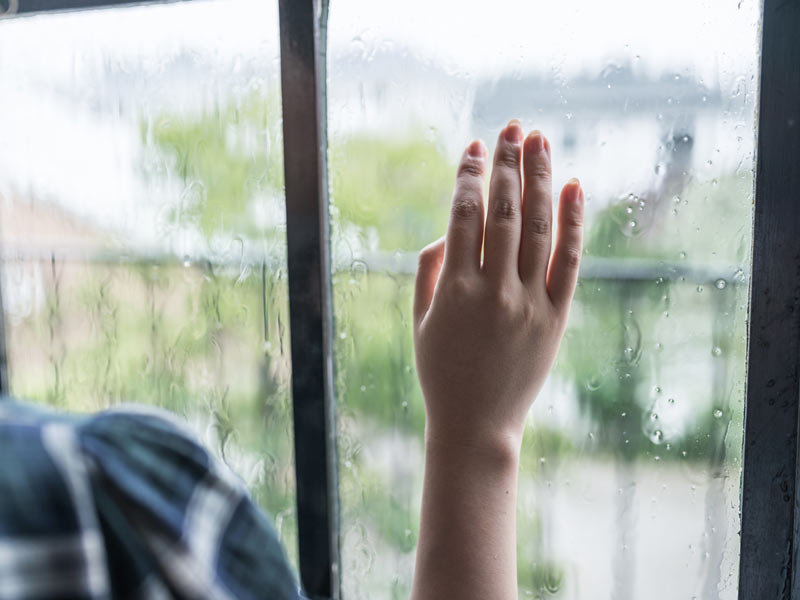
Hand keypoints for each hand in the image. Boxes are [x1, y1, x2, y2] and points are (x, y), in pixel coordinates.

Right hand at [413, 120, 583, 450]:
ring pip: (540, 227)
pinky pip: (569, 261)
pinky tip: (573, 185)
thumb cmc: (441, 372)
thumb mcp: (420, 321)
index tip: (473, 146)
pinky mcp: (557, 317)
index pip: (464, 215)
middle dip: (507, 163)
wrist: (477, 424)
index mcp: (455, 290)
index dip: (468, 176)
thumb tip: (451, 229)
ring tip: (540, 140)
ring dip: (541, 178)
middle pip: (505, 211)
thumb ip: (429, 270)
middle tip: (511, 127)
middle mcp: (495, 292)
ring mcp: (530, 304)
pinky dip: (574, 222)